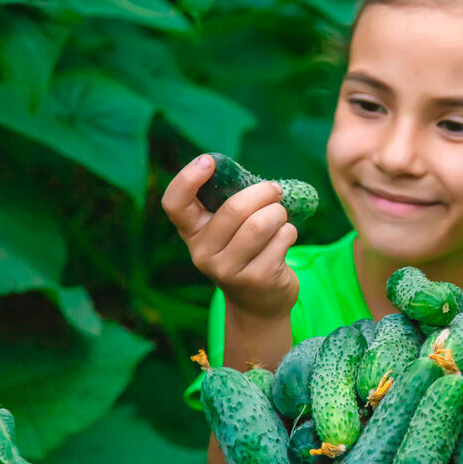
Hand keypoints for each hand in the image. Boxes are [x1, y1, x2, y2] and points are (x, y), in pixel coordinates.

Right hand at [162, 154, 299, 318]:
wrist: (259, 302)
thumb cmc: (245, 252)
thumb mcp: (228, 232)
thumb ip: (231, 205)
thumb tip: (259, 182)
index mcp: (192, 233)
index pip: (174, 203)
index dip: (187, 179)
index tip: (209, 161)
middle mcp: (202, 253)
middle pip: (234, 210)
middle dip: (262, 193)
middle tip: (275, 190)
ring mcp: (227, 270)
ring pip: (260, 224)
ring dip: (278, 213)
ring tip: (280, 216)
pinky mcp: (256, 279)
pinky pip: (281, 239)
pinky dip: (289, 232)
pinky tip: (284, 238)